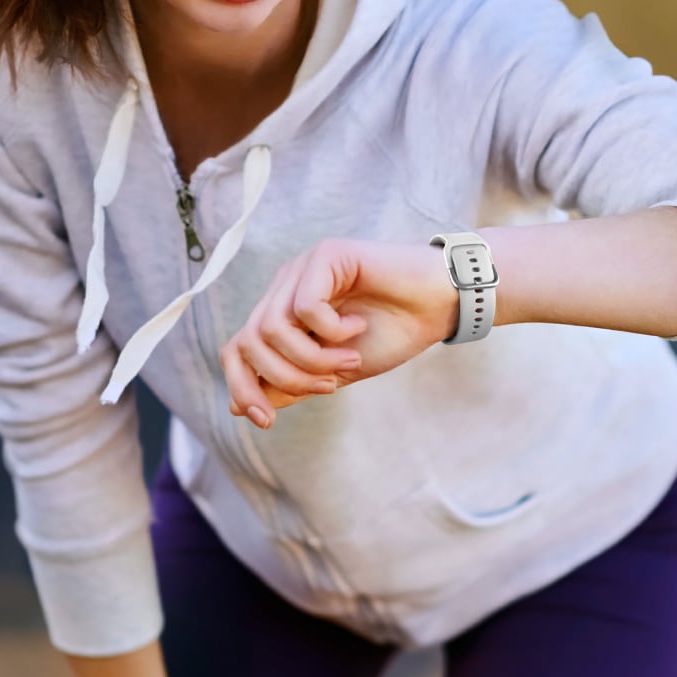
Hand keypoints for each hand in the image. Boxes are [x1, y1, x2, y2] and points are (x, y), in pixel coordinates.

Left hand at [220, 238, 459, 428]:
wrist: (440, 305)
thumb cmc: (393, 332)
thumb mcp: (334, 371)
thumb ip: (290, 384)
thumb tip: (239, 408)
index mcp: (281, 312)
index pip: (236, 351)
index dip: (242, 387)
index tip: (267, 420)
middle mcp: (284, 288)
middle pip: (249, 343)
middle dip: (287, 378)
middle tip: (331, 384)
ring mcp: (302, 268)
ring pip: (273, 328)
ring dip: (313, 359)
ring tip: (350, 361)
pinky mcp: (325, 255)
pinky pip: (305, 307)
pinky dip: (331, 331)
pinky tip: (358, 327)